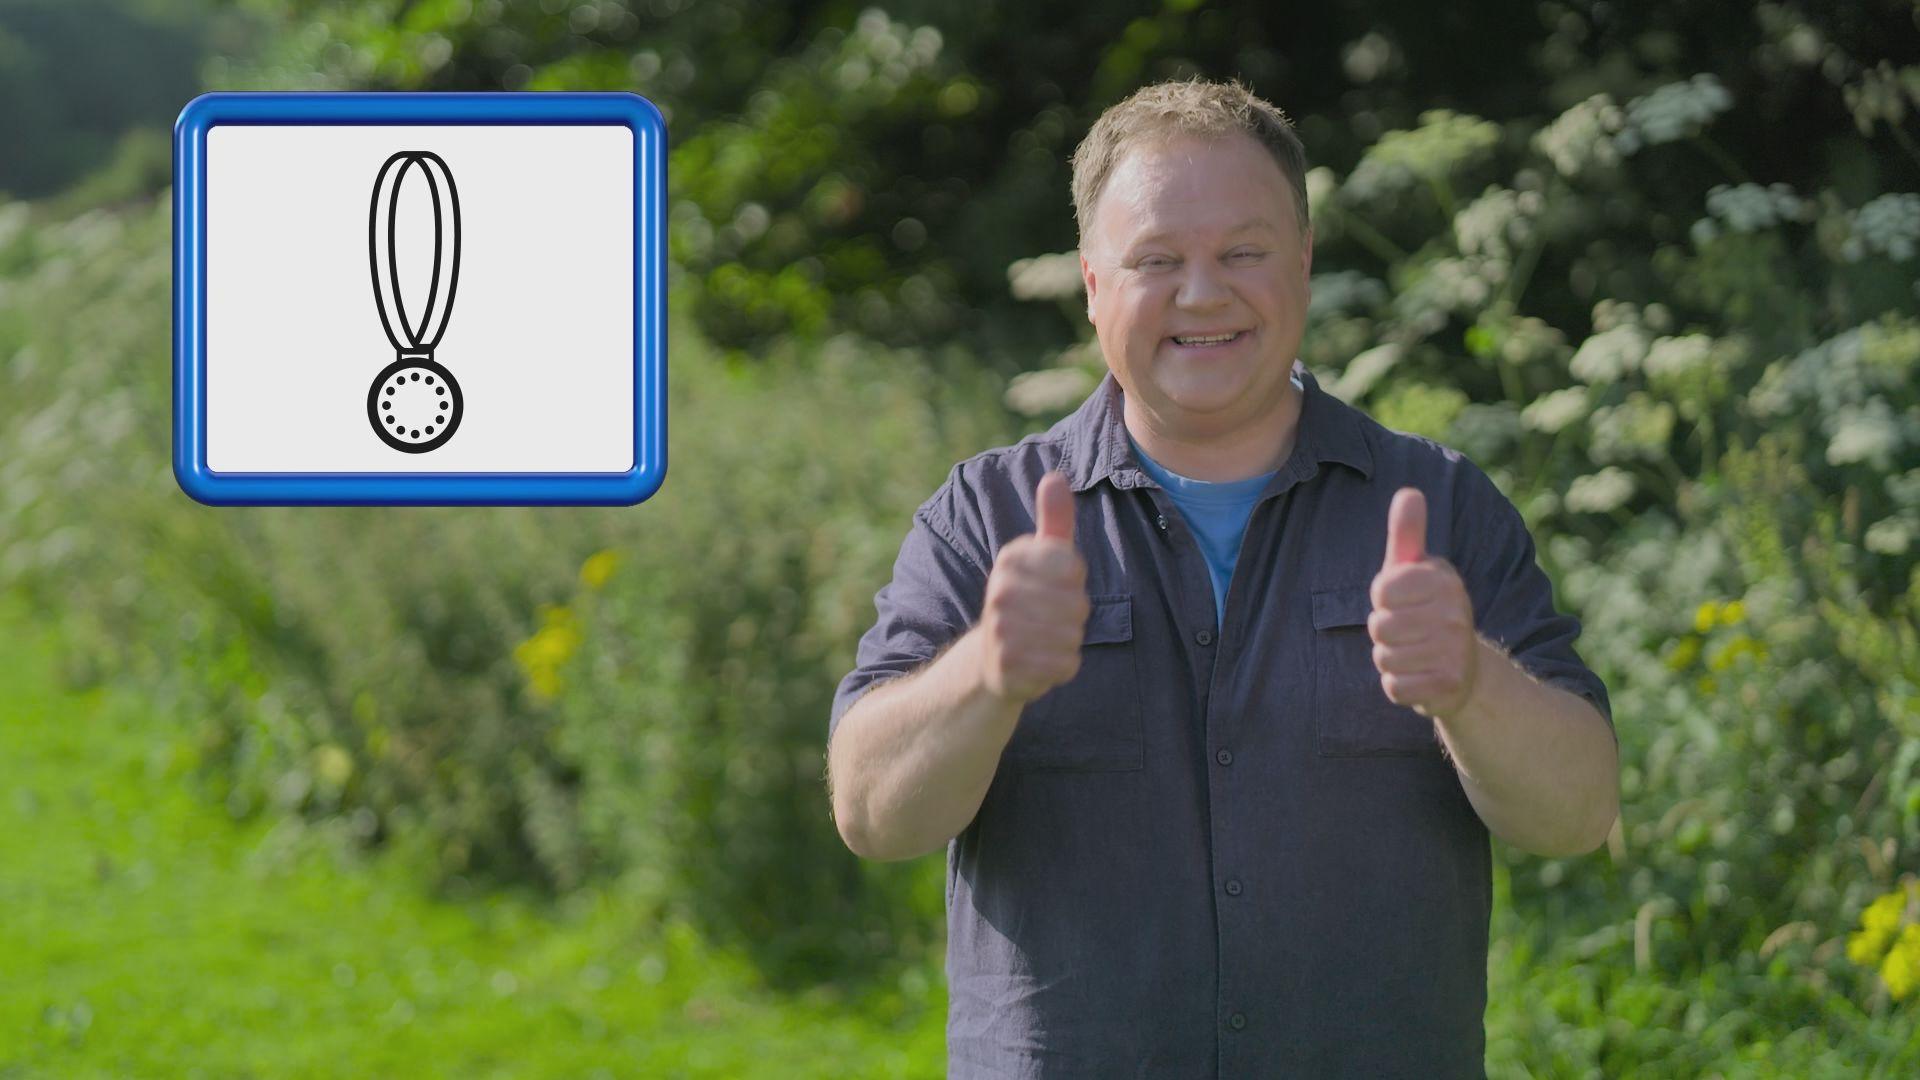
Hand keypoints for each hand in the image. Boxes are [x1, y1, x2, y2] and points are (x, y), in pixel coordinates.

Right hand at [976, 471, 1090, 704]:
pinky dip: (1062, 666)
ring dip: (1068, 640)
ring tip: (1046, 637)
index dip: (1074, 579)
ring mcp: (1001, 629)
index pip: (1071, 565)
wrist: (993, 658)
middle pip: (1076, 603)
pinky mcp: (1008, 666)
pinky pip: (1064, 664)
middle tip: (1051, 617)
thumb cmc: (1030, 598)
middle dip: (1074, 615)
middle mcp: (1000, 591)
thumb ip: (1054, 519)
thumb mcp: (1042, 557)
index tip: (1056, 584)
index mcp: (1010, 558)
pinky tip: (1042, 660)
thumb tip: (1055, 476)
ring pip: (1071, 635)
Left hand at [1368, 487, 1479, 719]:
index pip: (1381, 590)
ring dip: (1391, 659)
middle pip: (1379, 626)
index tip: (1402, 600)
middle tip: (1409, 631)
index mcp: (1445, 579)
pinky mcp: (1447, 686)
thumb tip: (1409, 492)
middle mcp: (1455, 612)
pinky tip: (1418, 676)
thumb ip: (1408, 533)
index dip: (1383, 599)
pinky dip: (1399, 685)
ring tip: (1414, 652)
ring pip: (1384, 658)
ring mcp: (1454, 651)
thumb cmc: (1426, 609)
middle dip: (1384, 632)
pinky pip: (1394, 687)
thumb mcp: (1416, 569)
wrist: (1464, 668)